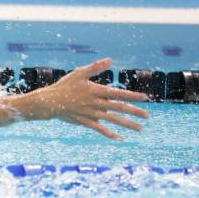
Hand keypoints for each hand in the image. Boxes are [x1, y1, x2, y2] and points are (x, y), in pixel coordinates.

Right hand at [26, 57, 148, 139]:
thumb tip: (110, 60)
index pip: (118, 93)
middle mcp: (96, 103)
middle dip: (134, 111)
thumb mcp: (79, 73)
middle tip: (148, 116)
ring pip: (113, 120)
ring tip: (140, 129)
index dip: (132, 96)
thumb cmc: (65, 85)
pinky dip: (109, 133)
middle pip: (119, 108)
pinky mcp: (85, 122)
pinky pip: (100, 129)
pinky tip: (119, 138)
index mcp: (96, 90)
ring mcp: (91, 113)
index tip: (145, 98)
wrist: (50, 101)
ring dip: (127, 124)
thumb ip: (96, 67)